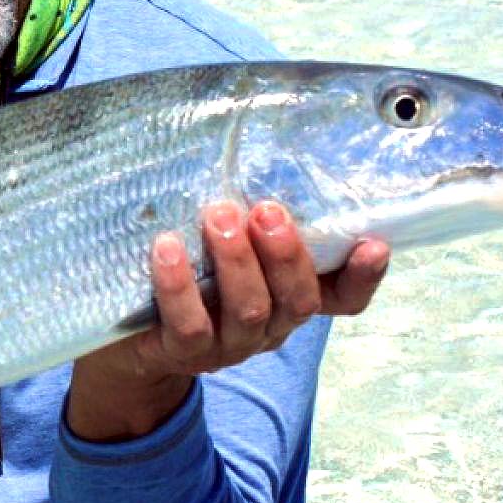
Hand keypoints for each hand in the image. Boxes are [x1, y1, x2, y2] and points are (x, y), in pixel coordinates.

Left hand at [67, 201, 388, 441]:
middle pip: (297, 300)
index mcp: (288, 298)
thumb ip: (247, 217)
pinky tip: (167, 248)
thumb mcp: (225, 243)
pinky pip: (190, 326)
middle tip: (267, 211)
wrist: (129, 339)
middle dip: (286, 253)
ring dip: (237, 262)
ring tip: (219, 217)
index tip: (373, 243)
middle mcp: (269, 326)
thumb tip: (253, 148)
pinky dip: (179, 286)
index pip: (343, 298)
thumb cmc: (188, 273)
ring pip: (250, 311)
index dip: (363, 277)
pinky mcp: (183, 354)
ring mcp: (229, 346)